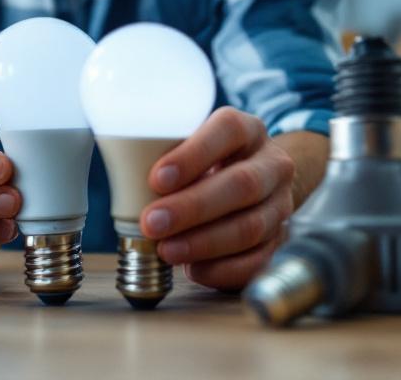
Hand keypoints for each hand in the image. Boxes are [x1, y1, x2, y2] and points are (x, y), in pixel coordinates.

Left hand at [138, 107, 294, 291]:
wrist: (260, 179)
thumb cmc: (210, 160)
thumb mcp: (193, 143)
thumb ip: (165, 152)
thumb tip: (120, 171)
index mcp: (247, 130)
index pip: (228, 130)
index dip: (194, 155)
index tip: (157, 179)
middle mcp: (272, 164)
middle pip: (243, 184)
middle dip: (194, 208)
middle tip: (152, 223)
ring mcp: (281, 203)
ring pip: (252, 226)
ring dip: (205, 243)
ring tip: (166, 251)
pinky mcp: (281, 239)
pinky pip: (259, 260)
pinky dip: (225, 270)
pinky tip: (195, 270)